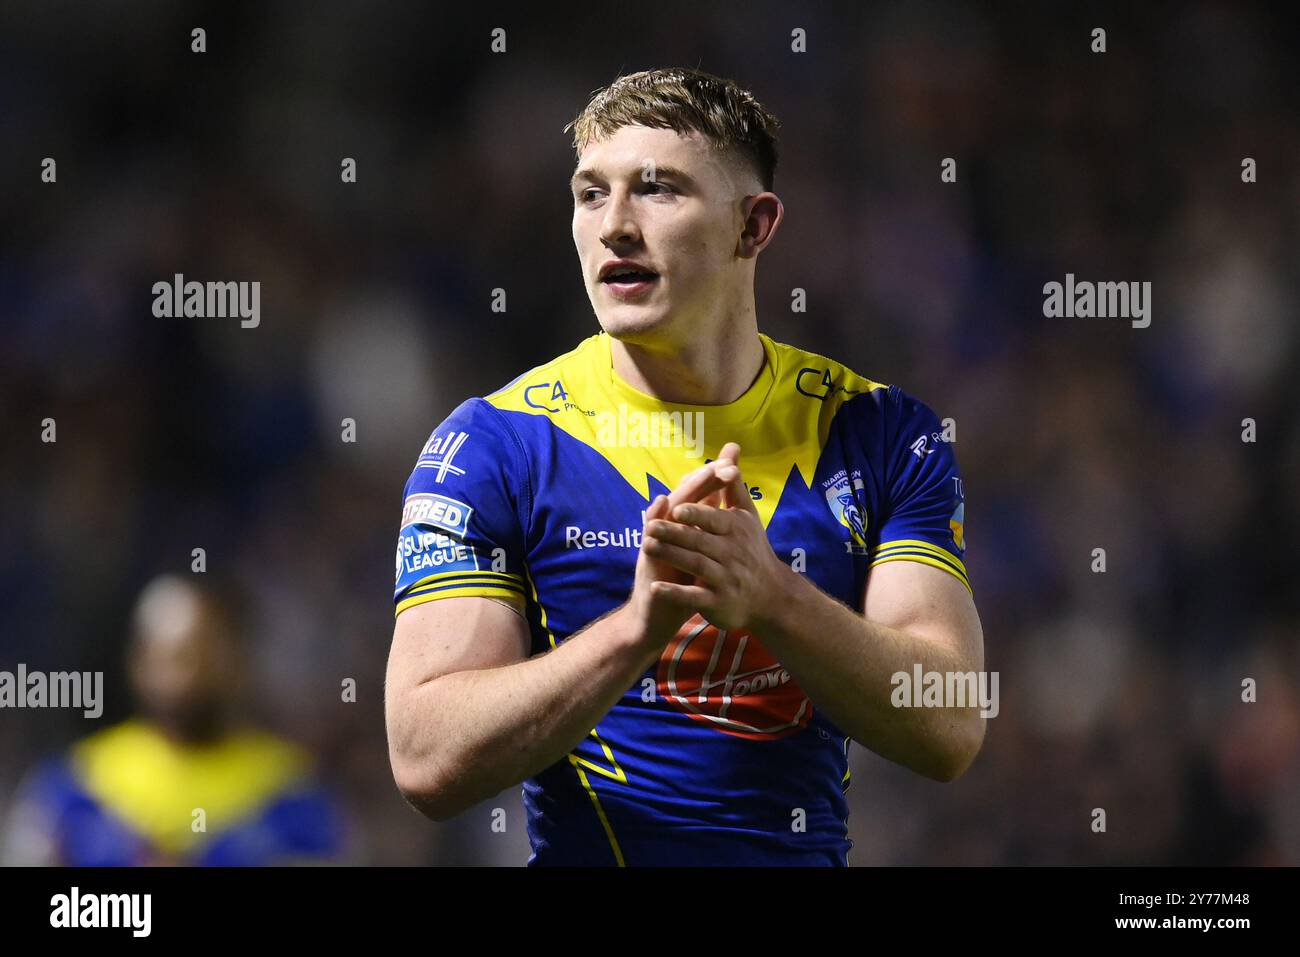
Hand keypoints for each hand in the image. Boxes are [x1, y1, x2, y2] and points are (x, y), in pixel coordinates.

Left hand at [642, 445, 789, 630]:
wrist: (770, 597)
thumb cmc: (752, 549)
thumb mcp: (746, 516)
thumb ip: (732, 484)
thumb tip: (731, 447)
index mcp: (736, 531)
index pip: (714, 520)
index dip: (696, 515)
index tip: (675, 508)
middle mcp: (733, 554)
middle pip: (700, 541)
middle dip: (675, 534)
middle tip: (649, 527)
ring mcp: (726, 580)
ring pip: (696, 566)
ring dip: (671, 557)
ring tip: (645, 547)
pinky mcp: (719, 602)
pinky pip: (695, 597)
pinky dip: (675, 593)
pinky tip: (655, 587)